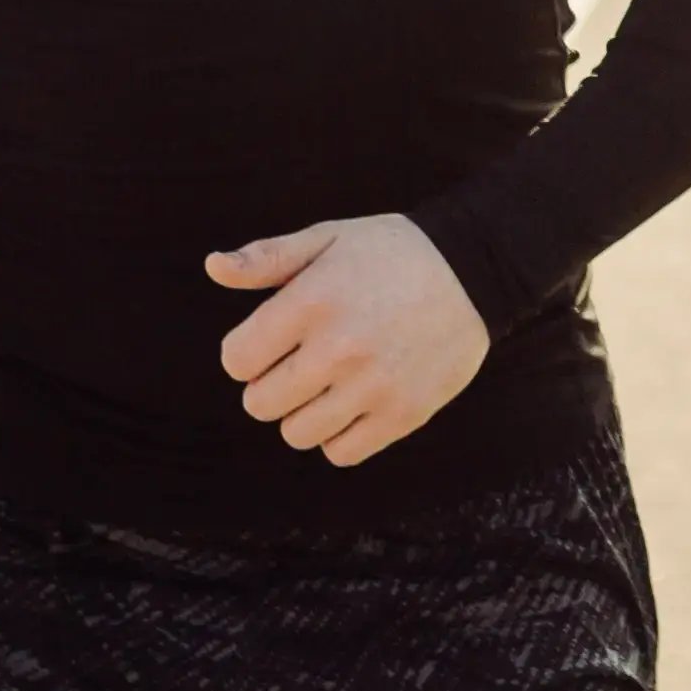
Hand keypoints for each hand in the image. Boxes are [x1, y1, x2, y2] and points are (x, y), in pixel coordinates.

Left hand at [207, 214, 486, 467]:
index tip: (274, 341)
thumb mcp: (330, 238)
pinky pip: (342, 452)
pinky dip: (340, 435)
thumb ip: (268, 257)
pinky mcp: (404, 412)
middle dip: (271, 386)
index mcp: (312, 302)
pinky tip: (355, 403)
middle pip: (260, 404)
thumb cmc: (394, 252)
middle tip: (301, 365)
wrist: (477, 269)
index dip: (247, 353)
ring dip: (305, 413)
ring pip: (297, 434)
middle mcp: (339, 348)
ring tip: (330, 385)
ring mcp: (373, 384)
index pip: (236, 360)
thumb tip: (213, 267)